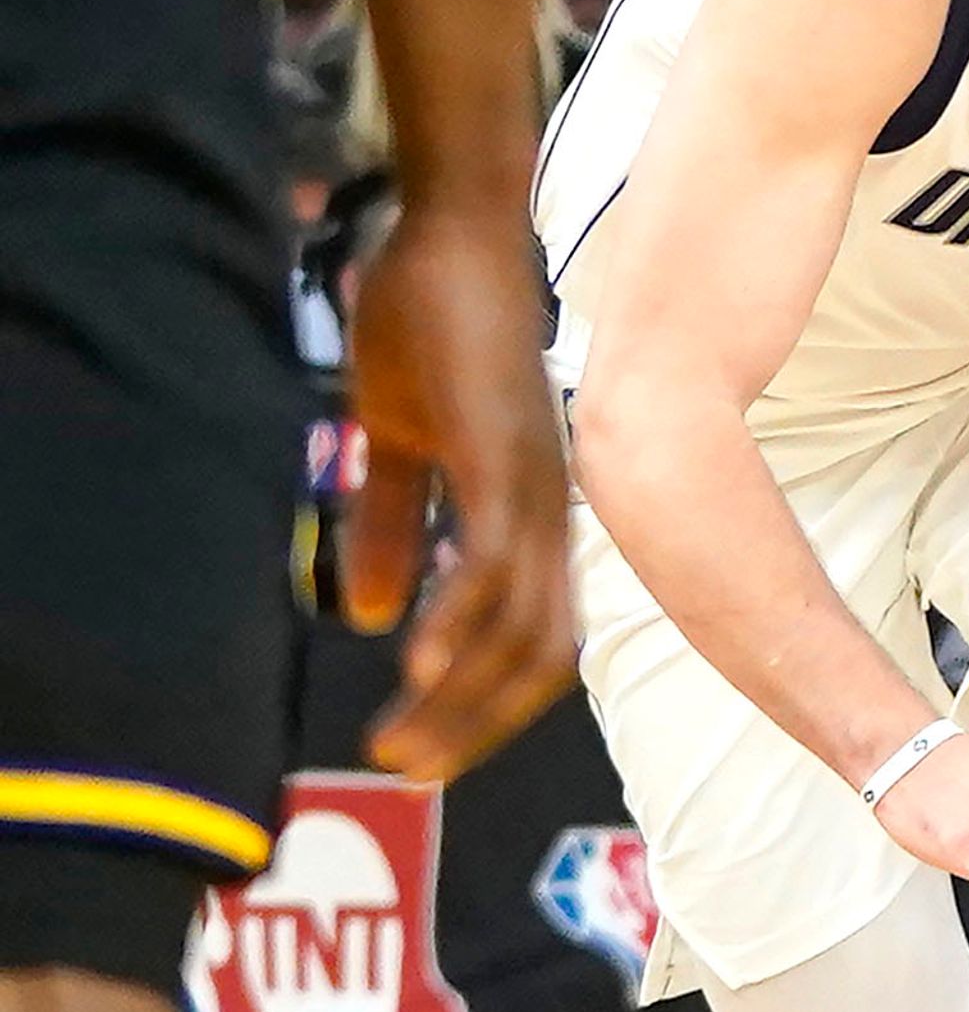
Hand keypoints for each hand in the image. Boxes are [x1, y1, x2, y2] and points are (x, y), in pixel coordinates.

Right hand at [340, 204, 576, 781]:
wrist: (448, 234)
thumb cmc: (430, 326)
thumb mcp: (403, 444)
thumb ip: (396, 526)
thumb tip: (376, 617)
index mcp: (531, 514)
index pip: (534, 639)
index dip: (488, 705)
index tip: (426, 753)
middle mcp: (550, 512)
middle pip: (541, 654)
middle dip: (478, 726)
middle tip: (410, 776)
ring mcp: (534, 487)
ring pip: (522, 625)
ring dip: (461, 697)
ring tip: (399, 746)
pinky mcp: (503, 455)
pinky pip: (492, 559)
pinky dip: (459, 619)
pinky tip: (416, 662)